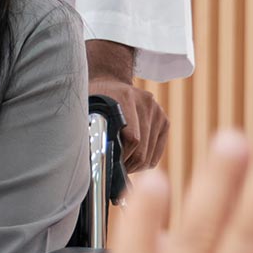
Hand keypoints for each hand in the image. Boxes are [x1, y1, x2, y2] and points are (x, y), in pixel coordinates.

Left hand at [86, 40, 167, 171]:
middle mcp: (146, 103)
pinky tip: (132, 159)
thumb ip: (91, 130)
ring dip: (135, 166)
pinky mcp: (164, 121)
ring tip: (121, 165)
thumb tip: (91, 160)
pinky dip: (145, 162)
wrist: (111, 84)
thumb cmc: (95, 100)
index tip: (109, 164)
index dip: (121, 157)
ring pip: (150, 155)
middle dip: (128, 165)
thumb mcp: (89, 109)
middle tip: (115, 169)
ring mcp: (157, 112)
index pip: (132, 139)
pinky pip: (157, 153)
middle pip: (142, 149)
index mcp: (125, 97)